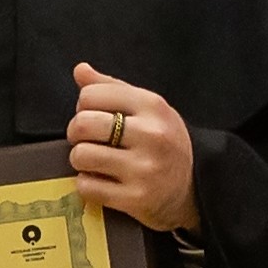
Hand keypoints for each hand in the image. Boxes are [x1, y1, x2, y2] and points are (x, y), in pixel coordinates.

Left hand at [68, 60, 197, 238]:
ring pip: (81, 156)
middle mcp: (151, 135)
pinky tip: (100, 181)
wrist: (192, 188)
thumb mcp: (148, 109)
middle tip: (87, 140)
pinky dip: (86, 185)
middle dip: (76, 133)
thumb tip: (80, 69)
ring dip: (80, 160)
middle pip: (82, 124)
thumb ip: (113, 88)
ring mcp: (143, 169)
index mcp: (152, 106)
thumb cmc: (163, 142)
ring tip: (93, 161)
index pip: (91, 95)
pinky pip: (86, 187)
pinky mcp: (135, 198)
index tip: (94, 116)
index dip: (83, 106)